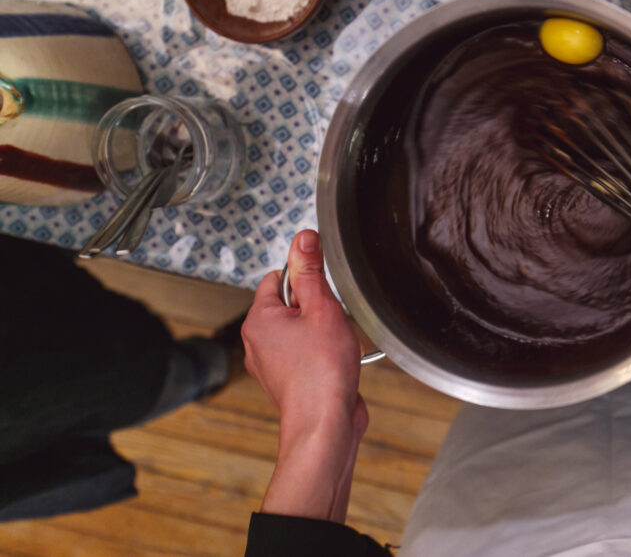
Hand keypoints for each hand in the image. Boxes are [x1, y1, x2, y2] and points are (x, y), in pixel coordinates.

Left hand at [242, 229, 368, 522]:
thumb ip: (311, 271)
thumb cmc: (321, 373)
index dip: (305, 278)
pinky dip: (324, 354)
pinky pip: (307, 354)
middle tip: (332, 320)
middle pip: (291, 305)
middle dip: (317, 308)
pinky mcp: (289, 381)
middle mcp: (258, 342)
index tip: (324, 287)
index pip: (279, 278)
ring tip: (335, 344)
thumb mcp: (321, 308)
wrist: (325, 425)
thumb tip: (303, 239)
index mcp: (259, 320)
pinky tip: (338, 363)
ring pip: (302, 330)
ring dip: (323, 332)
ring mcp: (273, 364)